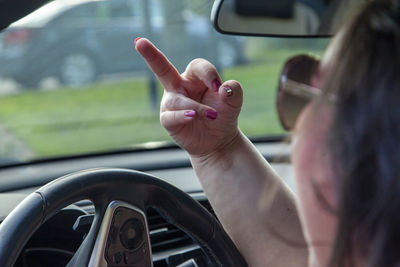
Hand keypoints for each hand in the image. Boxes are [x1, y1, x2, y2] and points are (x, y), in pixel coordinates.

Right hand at [135, 38, 242, 156]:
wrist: (218, 140)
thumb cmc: (222, 116)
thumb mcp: (233, 102)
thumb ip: (234, 91)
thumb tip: (224, 88)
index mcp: (194, 77)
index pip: (197, 66)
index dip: (208, 74)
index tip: (219, 87)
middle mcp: (178, 86)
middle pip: (162, 68)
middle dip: (150, 54)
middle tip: (140, 42)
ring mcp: (171, 103)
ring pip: (176, 100)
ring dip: (195, 107)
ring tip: (211, 115)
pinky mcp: (168, 120)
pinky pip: (170, 116)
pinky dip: (182, 115)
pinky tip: (193, 116)